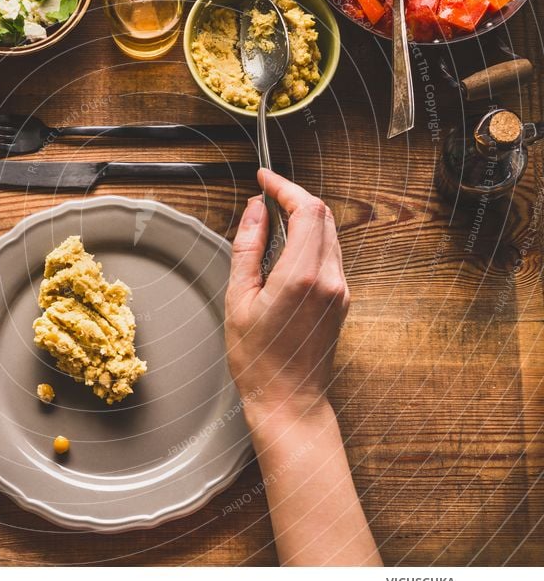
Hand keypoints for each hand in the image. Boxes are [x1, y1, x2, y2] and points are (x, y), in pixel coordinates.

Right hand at [225, 169, 349, 427]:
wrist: (289, 401)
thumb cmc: (258, 360)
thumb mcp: (239, 299)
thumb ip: (248, 248)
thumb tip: (255, 211)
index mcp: (302, 277)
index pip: (306, 210)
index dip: (285, 187)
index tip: (265, 178)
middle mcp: (329, 279)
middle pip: (323, 215)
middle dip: (295, 197)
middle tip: (266, 195)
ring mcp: (340, 289)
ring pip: (330, 233)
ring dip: (304, 217)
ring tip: (272, 218)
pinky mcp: (342, 299)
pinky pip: (331, 253)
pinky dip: (311, 238)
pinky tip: (287, 245)